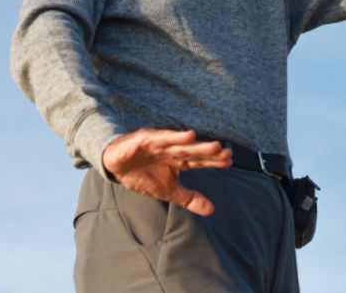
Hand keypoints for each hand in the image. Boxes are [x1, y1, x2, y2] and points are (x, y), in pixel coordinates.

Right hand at [101, 129, 232, 215]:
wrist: (115, 166)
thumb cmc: (143, 175)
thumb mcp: (168, 191)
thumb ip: (189, 198)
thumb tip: (212, 210)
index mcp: (179, 161)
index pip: (200, 161)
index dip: (214, 161)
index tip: (230, 161)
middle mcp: (173, 150)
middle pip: (194, 151)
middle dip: (210, 153)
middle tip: (227, 153)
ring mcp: (160, 143)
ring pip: (182, 144)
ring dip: (198, 145)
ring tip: (215, 145)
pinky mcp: (146, 139)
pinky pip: (161, 138)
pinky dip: (174, 136)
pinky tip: (189, 135)